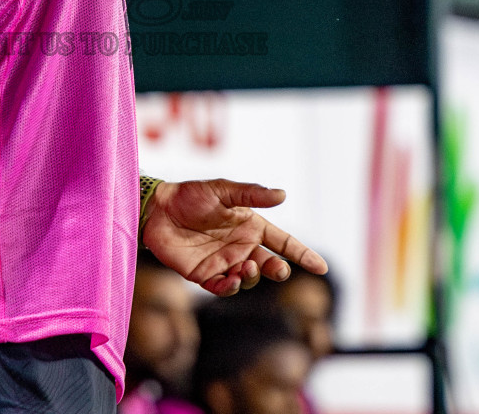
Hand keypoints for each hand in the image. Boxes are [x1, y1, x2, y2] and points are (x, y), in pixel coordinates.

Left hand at [142, 179, 327, 295]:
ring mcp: (224, 262)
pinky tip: (231, 279)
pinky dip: (230, 287)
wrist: (157, 210)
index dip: (302, 254)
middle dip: (277, 269)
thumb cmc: (191, 195)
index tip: (321, 267)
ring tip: (245, 266)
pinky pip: (223, 288)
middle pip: (269, 264)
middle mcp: (241, 246)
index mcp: (251, 226)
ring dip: (252, 276)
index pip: (284, 242)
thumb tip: (283, 194)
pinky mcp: (205, 275)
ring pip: (248, 278)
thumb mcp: (223, 190)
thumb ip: (252, 194)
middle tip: (278, 270)